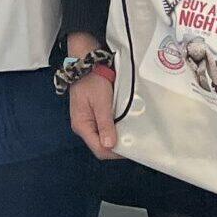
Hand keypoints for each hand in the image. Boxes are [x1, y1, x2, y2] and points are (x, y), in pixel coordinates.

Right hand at [62, 31, 119, 158]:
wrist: (86, 64)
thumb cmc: (92, 81)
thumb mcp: (101, 102)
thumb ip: (105, 124)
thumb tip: (109, 145)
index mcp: (82, 125)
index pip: (99, 149)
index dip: (115, 153)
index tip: (131, 149)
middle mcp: (83, 127)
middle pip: (101, 146)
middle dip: (117, 147)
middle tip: (133, 142)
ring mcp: (88, 121)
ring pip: (103, 138)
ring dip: (116, 138)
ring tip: (131, 135)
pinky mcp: (94, 116)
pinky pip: (104, 129)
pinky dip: (114, 130)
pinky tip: (124, 126)